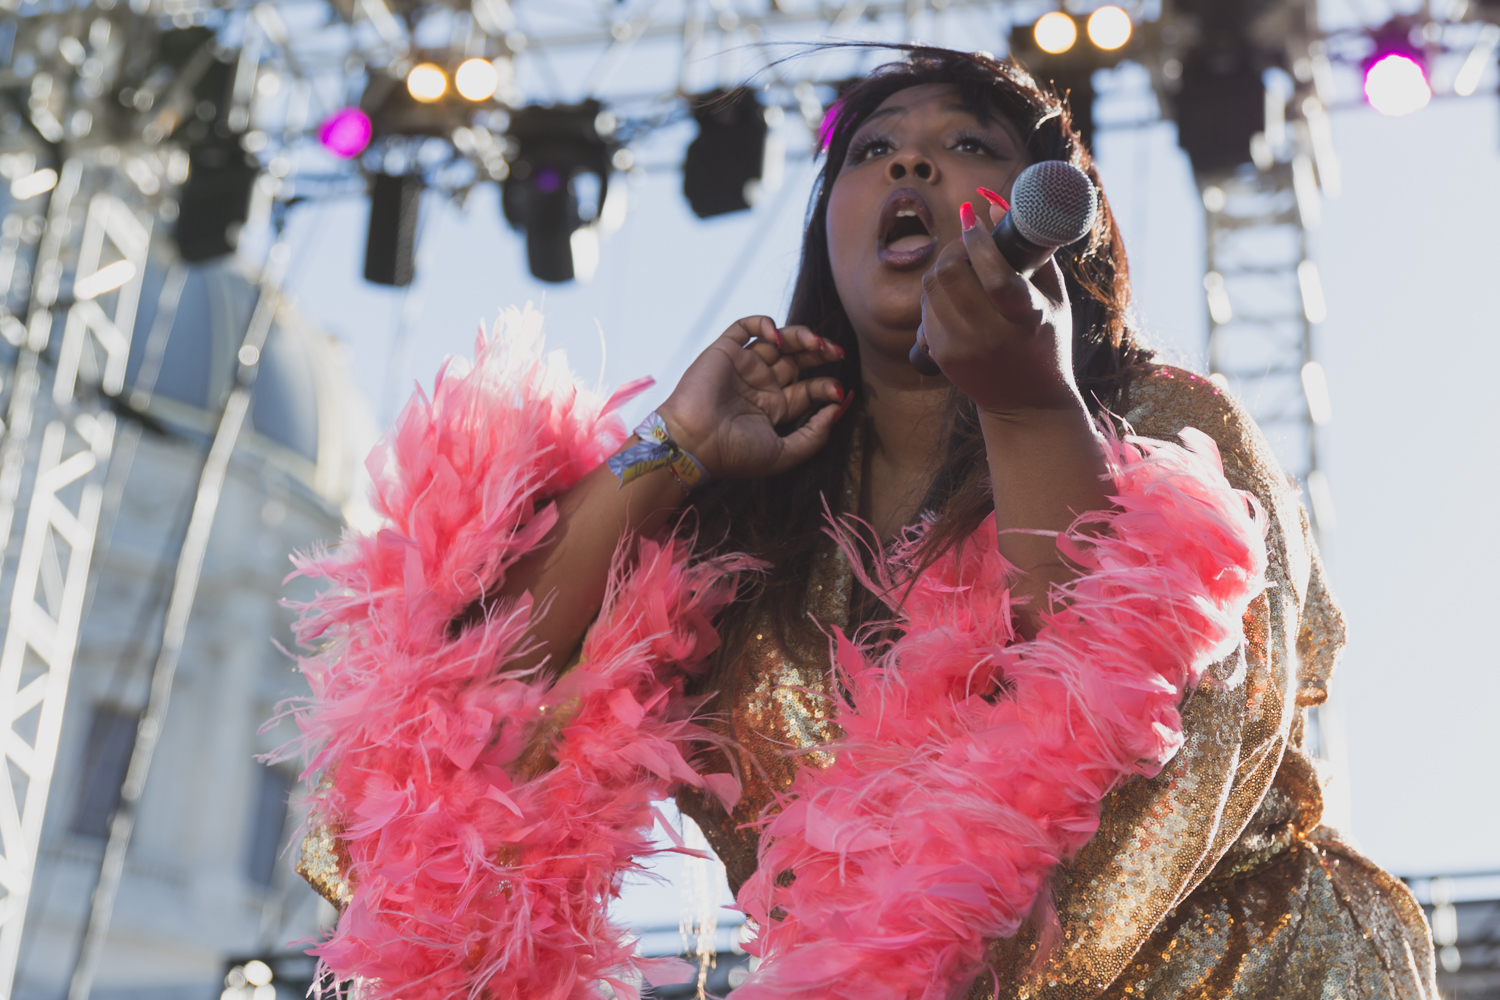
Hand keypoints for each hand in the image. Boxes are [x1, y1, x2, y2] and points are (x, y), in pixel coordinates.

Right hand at [657, 316, 847, 478]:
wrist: (694, 443)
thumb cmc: (734, 453)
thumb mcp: (784, 454)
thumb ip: (814, 437)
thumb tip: (836, 410)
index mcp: (773, 408)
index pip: (807, 389)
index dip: (826, 386)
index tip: (838, 391)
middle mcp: (760, 384)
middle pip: (798, 360)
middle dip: (820, 353)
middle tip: (836, 353)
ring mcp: (743, 366)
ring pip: (779, 340)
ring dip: (801, 336)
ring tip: (815, 343)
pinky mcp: (725, 351)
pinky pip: (745, 327)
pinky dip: (764, 324)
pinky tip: (778, 338)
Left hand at [916, 198, 1082, 415]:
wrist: (1027, 404)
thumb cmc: (1047, 342)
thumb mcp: (1054, 299)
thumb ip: (1032, 254)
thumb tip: (998, 207)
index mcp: (1027, 319)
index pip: (994, 275)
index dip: (977, 240)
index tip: (970, 216)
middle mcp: (991, 336)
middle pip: (950, 275)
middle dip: (953, 248)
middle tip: (965, 243)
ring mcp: (962, 349)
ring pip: (931, 288)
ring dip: (941, 268)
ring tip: (960, 267)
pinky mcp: (943, 358)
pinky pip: (924, 310)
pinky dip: (935, 295)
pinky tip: (953, 296)